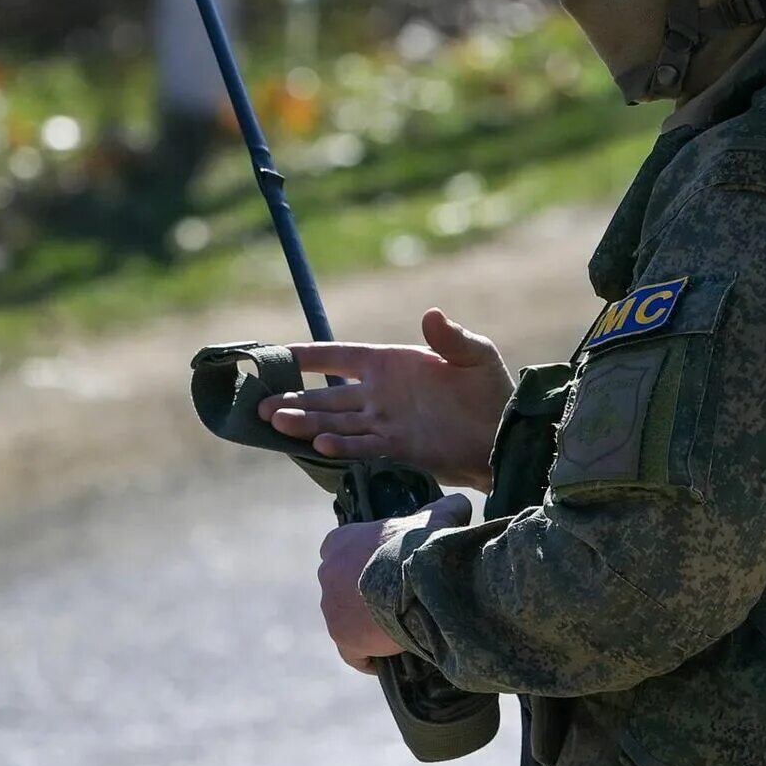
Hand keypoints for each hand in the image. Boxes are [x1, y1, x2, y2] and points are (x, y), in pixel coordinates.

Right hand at [257, 309, 512, 490]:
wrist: (504, 438)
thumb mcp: (476, 357)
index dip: (308, 356)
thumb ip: (452, 338)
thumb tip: (432, 314)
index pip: (338, 356)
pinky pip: (359, 447)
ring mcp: (382, 423)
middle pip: (326, 395)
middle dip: (294, 398)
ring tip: (276, 422)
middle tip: (262, 403)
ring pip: (334, 422)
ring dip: (306, 422)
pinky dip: (339, 446)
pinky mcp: (393, 450)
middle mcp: (378, 394)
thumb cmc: (491, 391)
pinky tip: (317, 444)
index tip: (275, 355)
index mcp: (389, 364)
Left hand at [317, 494, 472, 673]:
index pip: (341, 553)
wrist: (417, 579)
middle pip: (342, 589)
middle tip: (397, 606)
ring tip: (398, 631)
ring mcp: (330, 605)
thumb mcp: (434, 520)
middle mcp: (327, 571)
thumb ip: (442, 510)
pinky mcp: (341, 635)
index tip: (385, 578)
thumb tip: (460, 503)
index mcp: (339, 541)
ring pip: (346, 620)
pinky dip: (368, 657)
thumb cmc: (423, 545)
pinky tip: (389, 659)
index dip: (363, 566)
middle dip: (362, 597)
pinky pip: (352, 653)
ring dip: (366, 626)